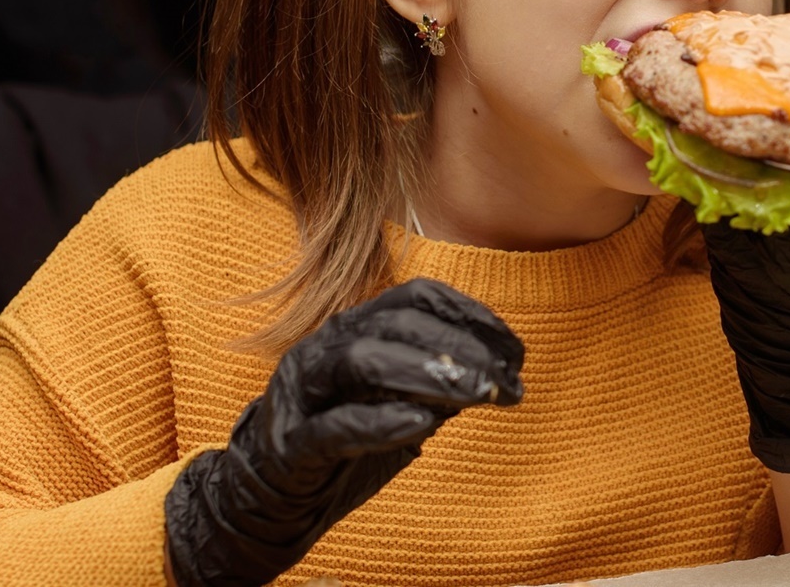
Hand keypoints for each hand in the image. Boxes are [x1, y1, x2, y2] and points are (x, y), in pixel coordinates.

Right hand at [164, 278, 523, 586]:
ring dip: (429, 374)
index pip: (417, 297)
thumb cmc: (345, 435)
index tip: (516, 350)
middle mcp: (327, 346)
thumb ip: (439, 381)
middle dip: (460, 348)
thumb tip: (500, 372)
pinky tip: (424, 426)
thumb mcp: (401, 400)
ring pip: (362, 362)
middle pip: (397, 324)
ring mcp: (305, 390)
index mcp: (355, 326)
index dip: (472, 315)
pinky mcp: (292, 442)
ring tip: (479, 395)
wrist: (273, 492)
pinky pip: (335, 425)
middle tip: (507, 380)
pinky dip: (381, 422)